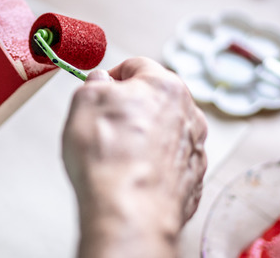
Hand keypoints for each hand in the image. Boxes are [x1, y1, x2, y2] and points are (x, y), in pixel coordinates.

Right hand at [62, 57, 207, 257]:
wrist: (129, 212)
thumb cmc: (108, 159)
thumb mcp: (84, 102)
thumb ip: (95, 83)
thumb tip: (101, 82)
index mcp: (165, 86)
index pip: (136, 66)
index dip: (112, 76)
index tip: (100, 89)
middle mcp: (189, 113)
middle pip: (155, 99)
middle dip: (130, 108)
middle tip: (104, 124)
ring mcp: (195, 148)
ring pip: (164, 130)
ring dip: (144, 136)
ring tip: (117, 155)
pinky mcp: (193, 178)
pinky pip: (170, 161)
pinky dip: (153, 164)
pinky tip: (132, 174)